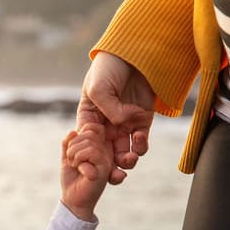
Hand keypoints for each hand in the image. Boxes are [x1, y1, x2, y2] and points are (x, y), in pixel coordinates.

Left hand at [60, 121, 113, 221]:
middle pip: (89, 132)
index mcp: (97, 146)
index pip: (91, 127)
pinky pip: (92, 152)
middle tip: (71, 160)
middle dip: (73, 145)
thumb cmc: (72, 179)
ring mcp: (106, 158)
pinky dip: (79, 159)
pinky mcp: (105, 167)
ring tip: (74, 165)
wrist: (74, 199)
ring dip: (74, 153)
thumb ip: (68, 144)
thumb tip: (72, 131)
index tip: (70, 149)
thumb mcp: (66, 158)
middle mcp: (104, 150)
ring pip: (89, 142)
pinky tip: (80, 169)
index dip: (78, 135)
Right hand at [78, 52, 154, 184]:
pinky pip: (141, 141)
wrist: (133, 54)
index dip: (89, 160)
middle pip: (106, 155)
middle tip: (115, 175)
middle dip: (110, 168)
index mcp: (89, 120)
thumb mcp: (99, 87)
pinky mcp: (143, 121)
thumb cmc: (108, 68)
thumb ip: (108, 109)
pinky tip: (139, 140)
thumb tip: (121, 125)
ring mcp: (125, 125)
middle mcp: (106, 126)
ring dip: (127, 160)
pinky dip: (141, 145)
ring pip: (125, 152)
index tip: (92, 169)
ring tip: (129, 158)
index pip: (87, 146)